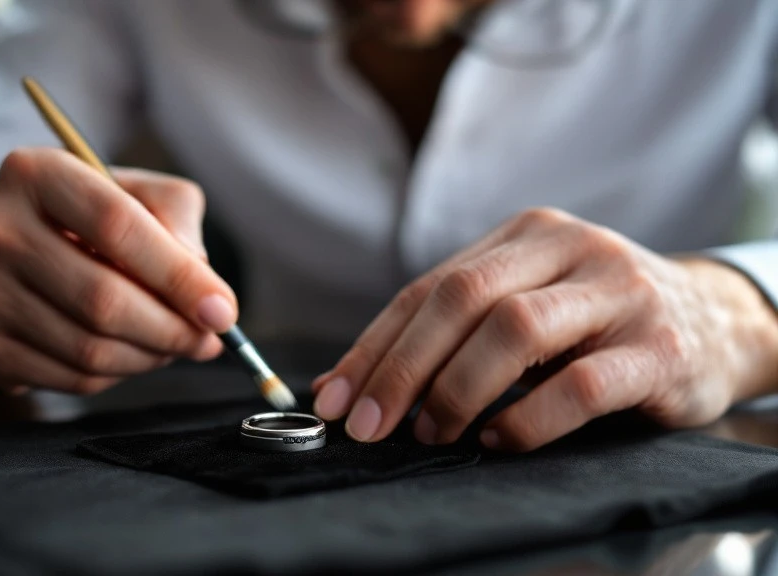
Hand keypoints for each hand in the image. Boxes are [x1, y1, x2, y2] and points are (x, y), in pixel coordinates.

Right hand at [0, 148, 237, 394]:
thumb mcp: (140, 194)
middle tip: (208, 340)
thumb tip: (204, 293)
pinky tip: (131, 353)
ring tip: (173, 344)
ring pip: (89, 348)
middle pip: (102, 298)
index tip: (223, 311)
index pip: (117, 227)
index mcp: (34, 173)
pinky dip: (117, 375)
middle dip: (172, 330)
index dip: (178, 276)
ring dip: (150, 357)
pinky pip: (71, 379)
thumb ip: (178, 223)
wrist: (11, 253)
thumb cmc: (91, 219)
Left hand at [312, 208, 777, 450]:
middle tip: (370, 425)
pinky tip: (500, 440)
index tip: (335, 398)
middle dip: (402, 368)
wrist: (715, 321)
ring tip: (433, 432)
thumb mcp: (526, 305)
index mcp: (526, 235)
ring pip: (516, 330)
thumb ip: (451, 332)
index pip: (429, 287)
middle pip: (462, 299)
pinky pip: (582, 386)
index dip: (375, 346)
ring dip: (459, 389)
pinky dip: (528, 419)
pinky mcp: (662, 347)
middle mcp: (571, 247)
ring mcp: (619, 292)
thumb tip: (350, 385)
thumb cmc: (596, 322)